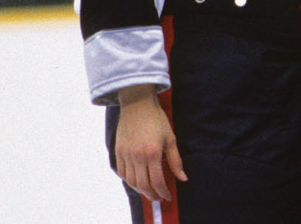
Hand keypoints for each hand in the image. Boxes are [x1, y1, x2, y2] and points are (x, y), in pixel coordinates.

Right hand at [115, 85, 186, 201]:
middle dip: (152, 195)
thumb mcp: (170, 138)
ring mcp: (126, 154)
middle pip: (143, 185)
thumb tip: (183, 178)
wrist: (137, 103)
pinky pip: (121, 172)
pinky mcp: (118, 151)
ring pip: (131, 181)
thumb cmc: (156, 119)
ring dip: (140, 190)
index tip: (168, 196)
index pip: (157, 181)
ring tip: (149, 191)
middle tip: (159, 197)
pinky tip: (136, 181)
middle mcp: (137, 156)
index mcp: (152, 152)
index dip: (163, 192)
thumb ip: (175, 160)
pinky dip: (129, 180)